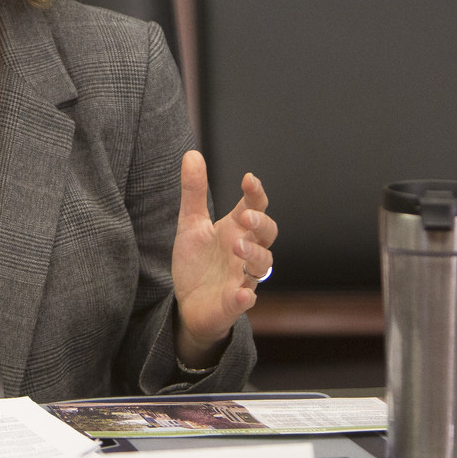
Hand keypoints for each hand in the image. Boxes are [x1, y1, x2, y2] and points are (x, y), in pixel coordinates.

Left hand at [171, 150, 275, 367]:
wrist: (189, 303)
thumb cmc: (197, 261)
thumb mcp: (190, 224)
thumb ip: (194, 192)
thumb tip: (191, 154)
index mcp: (236, 229)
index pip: (255, 207)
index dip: (256, 193)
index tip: (248, 179)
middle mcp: (245, 251)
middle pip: (267, 234)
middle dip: (260, 224)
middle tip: (245, 217)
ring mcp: (242, 278)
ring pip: (262, 266)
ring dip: (254, 256)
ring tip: (237, 247)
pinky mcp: (233, 303)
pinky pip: (245, 301)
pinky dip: (245, 297)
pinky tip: (241, 293)